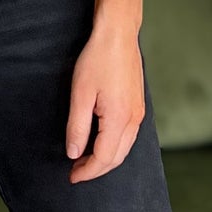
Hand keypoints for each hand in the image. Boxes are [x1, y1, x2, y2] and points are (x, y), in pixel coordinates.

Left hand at [65, 18, 144, 181]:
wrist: (118, 35)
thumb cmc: (97, 60)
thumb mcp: (80, 94)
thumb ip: (77, 127)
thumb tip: (74, 153)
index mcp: (120, 119)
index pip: (104, 158)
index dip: (87, 171)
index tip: (72, 176)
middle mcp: (134, 119)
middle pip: (117, 157)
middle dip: (96, 169)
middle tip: (76, 172)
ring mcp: (139, 112)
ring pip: (125, 148)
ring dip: (106, 159)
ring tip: (85, 161)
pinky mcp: (138, 105)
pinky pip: (129, 136)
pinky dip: (115, 147)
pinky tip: (101, 143)